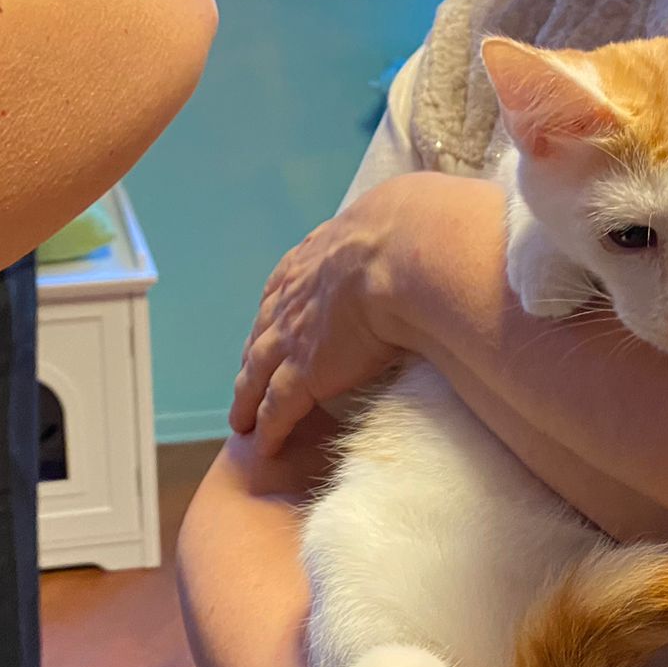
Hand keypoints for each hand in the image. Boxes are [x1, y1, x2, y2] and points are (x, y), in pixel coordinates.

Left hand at [232, 172, 499, 452]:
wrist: (403, 254)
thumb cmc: (410, 232)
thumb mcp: (390, 221)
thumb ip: (394, 232)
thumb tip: (425, 227)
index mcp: (309, 261)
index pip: (280, 294)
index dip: (274, 317)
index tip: (270, 330)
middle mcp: (290, 300)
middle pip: (260, 337)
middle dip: (252, 360)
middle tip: (247, 382)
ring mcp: (290, 339)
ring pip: (256, 377)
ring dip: (247, 400)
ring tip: (242, 422)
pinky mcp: (302, 375)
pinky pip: (276, 410)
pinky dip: (267, 428)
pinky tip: (263, 445)